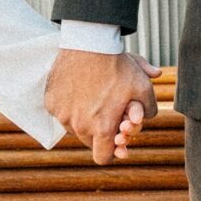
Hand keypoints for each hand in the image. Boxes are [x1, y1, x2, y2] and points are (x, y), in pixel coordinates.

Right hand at [45, 47, 156, 163]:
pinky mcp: (50, 102)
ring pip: (73, 127)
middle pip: (89, 142)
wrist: (89, 41)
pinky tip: (78, 88)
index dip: (110, 151)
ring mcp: (61, 114)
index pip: (103, 158)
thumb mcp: (143, 86)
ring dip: (82, 119)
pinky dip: (68, 105)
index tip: (114, 139)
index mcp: (102, 128)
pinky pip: (60, 112)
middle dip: (98, 132)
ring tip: (92, 96)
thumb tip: (147, 116)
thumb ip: (149, 107)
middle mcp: (79, 126)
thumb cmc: (117, 65)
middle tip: (105, 112)